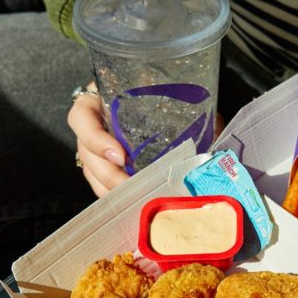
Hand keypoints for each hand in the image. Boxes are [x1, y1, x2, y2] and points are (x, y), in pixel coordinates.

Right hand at [69, 83, 226, 197]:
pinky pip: (104, 184)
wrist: (174, 98)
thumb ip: (186, 109)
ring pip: (93, 174)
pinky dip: (118, 196)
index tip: (121, 156)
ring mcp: (98, 149)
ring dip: (111, 190)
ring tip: (135, 200)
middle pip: (86, 154)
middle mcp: (95, 125)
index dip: (94, 138)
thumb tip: (216, 136)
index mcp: (101, 100)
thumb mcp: (174, 94)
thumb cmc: (170, 93)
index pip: (80, 117)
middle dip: (108, 175)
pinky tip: (134, 204)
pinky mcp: (108, 167)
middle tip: (132, 188)